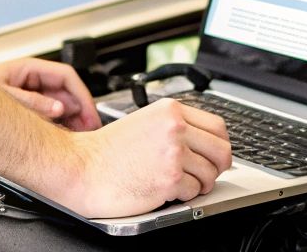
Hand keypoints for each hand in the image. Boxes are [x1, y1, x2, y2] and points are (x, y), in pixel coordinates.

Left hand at [0, 57, 100, 130]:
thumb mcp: (4, 95)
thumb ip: (32, 103)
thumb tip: (58, 109)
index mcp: (28, 69)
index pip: (66, 76)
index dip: (81, 94)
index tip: (89, 113)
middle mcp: (30, 80)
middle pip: (65, 92)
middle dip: (80, 110)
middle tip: (88, 129)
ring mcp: (28, 94)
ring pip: (58, 105)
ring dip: (71, 119)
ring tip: (79, 136)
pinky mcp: (24, 108)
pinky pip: (48, 115)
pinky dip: (59, 125)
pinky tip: (63, 136)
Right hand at [59, 98, 231, 216]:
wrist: (84, 168)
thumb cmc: (108, 150)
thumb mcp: (146, 122)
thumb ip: (175, 125)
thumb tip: (204, 140)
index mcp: (170, 110)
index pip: (217, 126)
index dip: (219, 144)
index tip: (215, 154)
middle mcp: (175, 128)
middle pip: (222, 151)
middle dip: (217, 167)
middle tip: (206, 173)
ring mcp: (174, 153)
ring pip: (210, 174)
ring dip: (199, 183)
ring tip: (181, 183)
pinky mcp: (170, 179)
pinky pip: (195, 192)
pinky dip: (184, 195)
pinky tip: (167, 189)